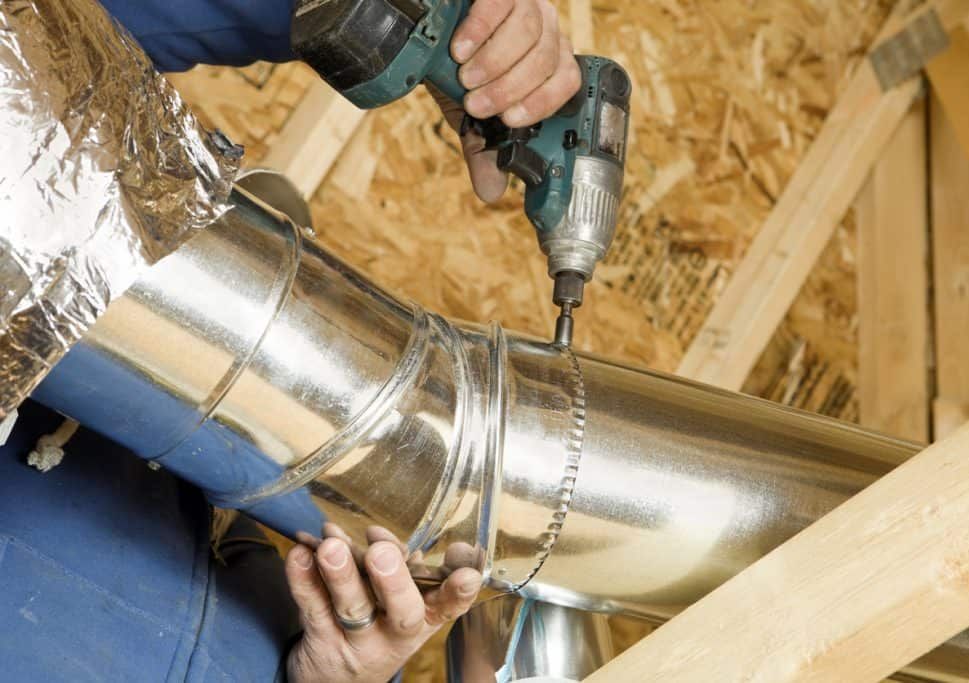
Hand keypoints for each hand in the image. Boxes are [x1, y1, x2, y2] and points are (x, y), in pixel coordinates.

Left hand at [284, 525, 482, 682]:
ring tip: (331, 546)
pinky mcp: (323, 642)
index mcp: (425, 618)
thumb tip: (385, 535)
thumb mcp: (402, 604)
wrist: (337, 681)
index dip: (460, 590)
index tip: (467, 574)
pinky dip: (303, 578)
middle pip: (401, 612)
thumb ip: (404, 566)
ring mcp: (359, 642)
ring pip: (352, 608)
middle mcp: (397, 634)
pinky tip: (300, 554)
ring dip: (340, 574)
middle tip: (381, 553)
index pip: (449, 605)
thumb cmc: (378, 625)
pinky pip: (312, 608)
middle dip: (392, 581)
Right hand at [434, 0, 581, 202]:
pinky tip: (460, 48)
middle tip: (476, 105)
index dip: (542, 103)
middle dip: (509, 89)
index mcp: (550, 61)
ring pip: (529, 32)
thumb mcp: (469, 112)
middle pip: (546, 60)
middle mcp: (546, 29)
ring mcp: (528, 3)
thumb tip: (492, 193)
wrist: (433, 30)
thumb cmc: (458, 69)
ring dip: (495, 63)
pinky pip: (500, 5)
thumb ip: (483, 146)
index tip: (510, 121)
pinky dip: (480, 30)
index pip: (568, 82)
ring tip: (466, 78)